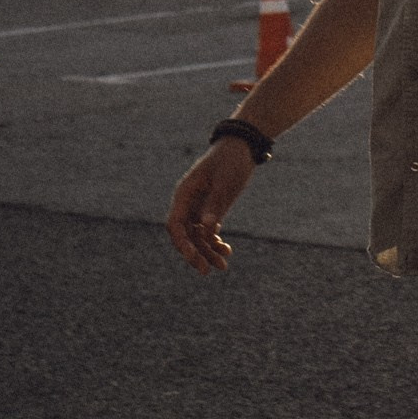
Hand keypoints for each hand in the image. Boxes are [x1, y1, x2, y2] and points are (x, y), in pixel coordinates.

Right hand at [166, 137, 258, 273]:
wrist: (242, 147)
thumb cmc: (231, 161)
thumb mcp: (225, 183)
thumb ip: (215, 205)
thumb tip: (206, 229)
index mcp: (184, 194)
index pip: (175, 225)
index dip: (182, 244)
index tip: (194, 258)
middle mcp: (188, 202)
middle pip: (185, 235)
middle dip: (195, 254)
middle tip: (208, 271)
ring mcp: (198, 206)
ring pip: (197, 236)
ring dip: (208, 251)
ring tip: (223, 266)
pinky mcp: (210, 208)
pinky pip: (207, 231)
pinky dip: (215, 242)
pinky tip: (227, 251)